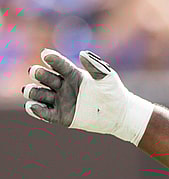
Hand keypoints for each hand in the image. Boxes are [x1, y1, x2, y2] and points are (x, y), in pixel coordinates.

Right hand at [22, 49, 152, 144]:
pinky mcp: (61, 116)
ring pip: (39, 94)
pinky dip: (36, 110)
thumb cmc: (114, 93)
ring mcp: (60, 101)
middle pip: (44, 77)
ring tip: (30, 90)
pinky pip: (44, 113)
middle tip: (36, 72)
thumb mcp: (107, 78)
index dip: (52, 59)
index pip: (58, 64)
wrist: (120, 114)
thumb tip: (83, 53)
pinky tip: (33, 106)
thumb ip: (95, 66)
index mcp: (72, 74)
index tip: (46, 54)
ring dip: (32, 91)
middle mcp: (62, 86)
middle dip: (38, 73)